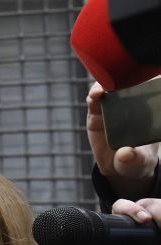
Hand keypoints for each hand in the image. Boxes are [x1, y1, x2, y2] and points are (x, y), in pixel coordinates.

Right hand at [87, 83, 157, 199]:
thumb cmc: (136, 160)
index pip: (151, 92)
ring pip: (111, 88)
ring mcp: (113, 107)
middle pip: (130, 84)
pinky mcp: (97, 111)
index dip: (150, 82)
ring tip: (103, 90)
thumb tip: (125, 154)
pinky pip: (95, 99)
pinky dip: (94, 95)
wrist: (118, 166)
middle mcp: (132, 106)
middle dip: (126, 78)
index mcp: (149, 113)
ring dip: (107, 84)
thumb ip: (133, 158)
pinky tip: (95, 95)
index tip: (149, 80)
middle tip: (122, 81)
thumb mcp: (139, 162)